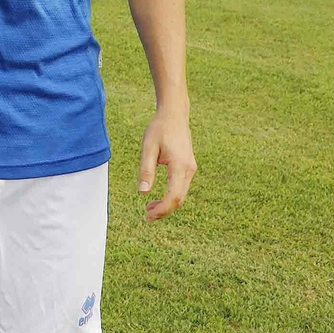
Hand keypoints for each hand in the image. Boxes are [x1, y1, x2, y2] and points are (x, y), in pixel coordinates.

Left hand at [138, 107, 196, 221]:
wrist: (174, 115)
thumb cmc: (159, 129)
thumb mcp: (148, 147)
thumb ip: (146, 169)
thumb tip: (142, 191)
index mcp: (180, 166)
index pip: (174, 195)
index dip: (163, 209)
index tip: (149, 215)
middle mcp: (189, 169)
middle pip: (179, 199)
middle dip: (164, 210)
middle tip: (147, 216)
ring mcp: (191, 169)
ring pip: (181, 194)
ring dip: (167, 204)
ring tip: (149, 209)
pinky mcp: (188, 167)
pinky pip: (181, 187)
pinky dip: (171, 196)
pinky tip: (159, 198)